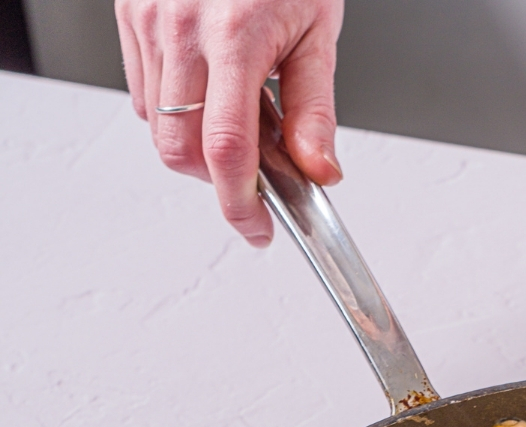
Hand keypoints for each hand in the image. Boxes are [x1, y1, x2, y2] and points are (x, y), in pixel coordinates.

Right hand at [115, 0, 343, 245]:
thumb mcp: (318, 31)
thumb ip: (315, 111)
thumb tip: (319, 173)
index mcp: (238, 36)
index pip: (227, 149)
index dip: (239, 204)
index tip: (257, 228)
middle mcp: (183, 28)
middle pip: (180, 149)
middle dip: (214, 177)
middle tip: (252, 170)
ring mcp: (149, 19)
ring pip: (157, 126)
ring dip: (193, 144)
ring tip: (232, 113)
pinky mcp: (129, 12)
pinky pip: (141, 92)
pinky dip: (170, 110)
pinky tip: (204, 89)